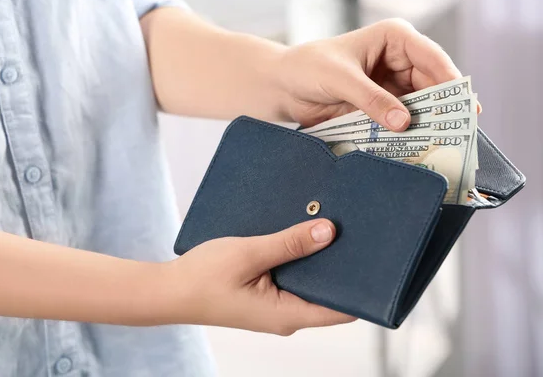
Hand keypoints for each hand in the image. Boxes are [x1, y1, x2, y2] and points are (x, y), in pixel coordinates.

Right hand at [168, 219, 355, 334]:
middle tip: (351, 232)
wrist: (169, 290)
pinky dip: (297, 258)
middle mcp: (286, 315)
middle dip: (339, 265)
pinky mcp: (264, 296)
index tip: (373, 260)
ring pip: (308, 283)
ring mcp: (275, 307)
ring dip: (315, 258)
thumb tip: (328, 231)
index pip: (341, 309)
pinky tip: (298, 235)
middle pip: (327, 293)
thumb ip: (289, 243)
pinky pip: (290, 277)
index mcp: (287, 315)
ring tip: (327, 227)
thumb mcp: (250, 254)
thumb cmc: (203, 277)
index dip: (361, 288)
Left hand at [276, 18, 465, 129]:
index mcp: (395, 39)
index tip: (463, 105)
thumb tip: (404, 122)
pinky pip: (402, 121)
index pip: (431, 57)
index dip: (450, 80)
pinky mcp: (383, 107)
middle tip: (458, 133)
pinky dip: (409, 135)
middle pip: (433, 85)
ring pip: (421, 106)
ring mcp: (393, 86)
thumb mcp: (341, 80)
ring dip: (428, 125)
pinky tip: (417, 148)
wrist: (285, 87)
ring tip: (442, 145)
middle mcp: (400, 60)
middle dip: (443, 108)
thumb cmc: (309, 68)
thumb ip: (371, 100)